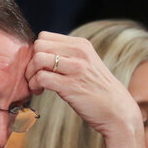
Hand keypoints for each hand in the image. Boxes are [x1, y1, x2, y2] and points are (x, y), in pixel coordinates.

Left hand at [25, 31, 144, 147]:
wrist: (117, 110)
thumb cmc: (96, 89)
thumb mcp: (85, 64)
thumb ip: (66, 55)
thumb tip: (37, 53)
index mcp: (81, 44)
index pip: (44, 36)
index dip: (36, 52)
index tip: (40, 66)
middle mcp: (79, 52)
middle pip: (38, 45)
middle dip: (31, 62)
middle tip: (35, 76)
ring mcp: (76, 68)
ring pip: (38, 59)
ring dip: (31, 74)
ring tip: (37, 85)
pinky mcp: (71, 85)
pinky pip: (41, 77)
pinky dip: (35, 85)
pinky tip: (40, 91)